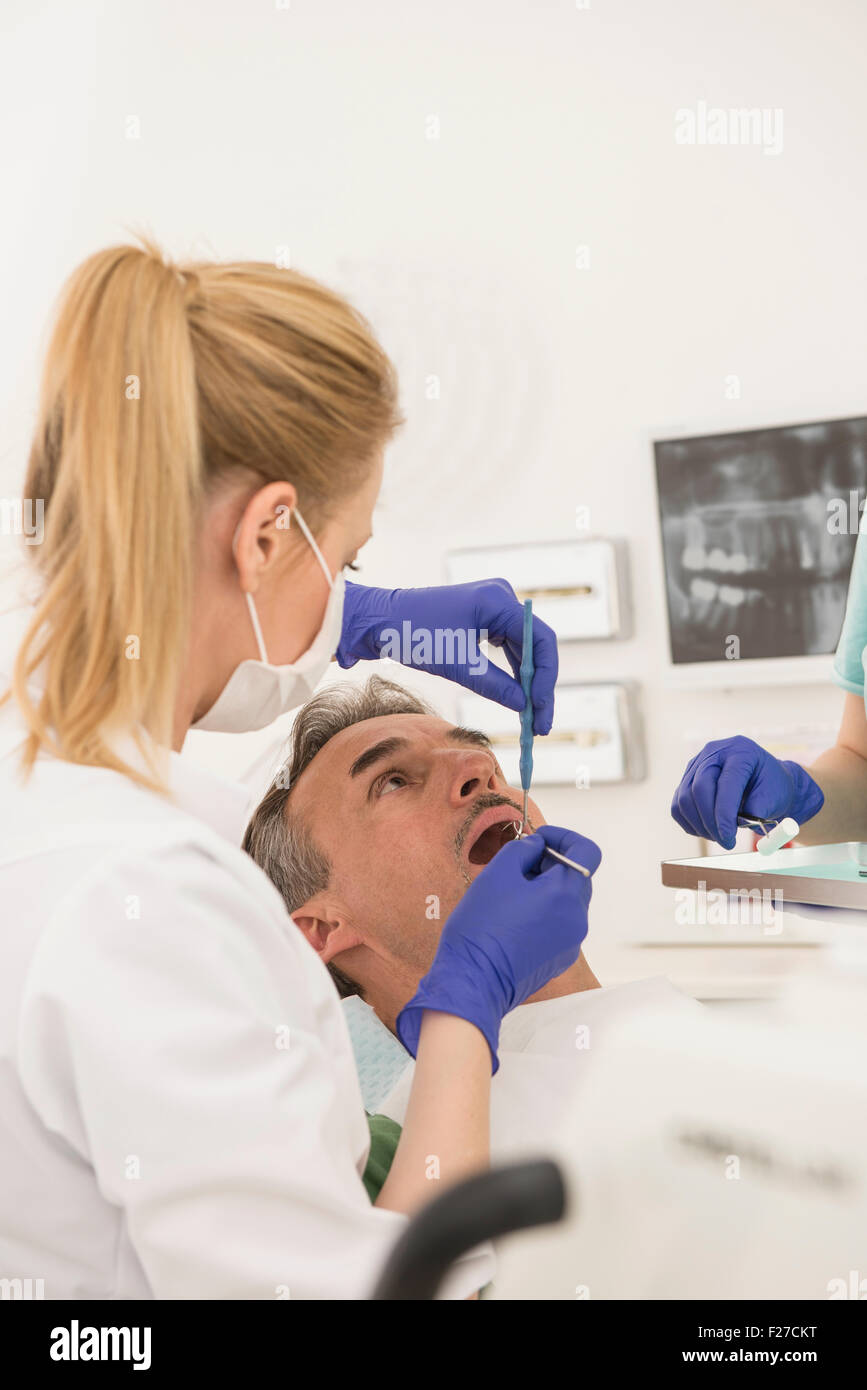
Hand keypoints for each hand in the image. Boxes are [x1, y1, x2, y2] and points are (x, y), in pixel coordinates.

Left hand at [336, 579, 558, 734]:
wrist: (379, 621)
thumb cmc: (414, 634)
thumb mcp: (457, 665)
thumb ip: (495, 684)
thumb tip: (524, 705)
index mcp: (498, 600)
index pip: (540, 640)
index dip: (546, 679)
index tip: (542, 709)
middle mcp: (501, 598)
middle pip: (536, 645)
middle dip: (539, 684)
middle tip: (540, 721)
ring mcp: (492, 607)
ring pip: (523, 649)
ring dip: (528, 681)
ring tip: (531, 716)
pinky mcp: (483, 618)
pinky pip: (508, 647)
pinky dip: (512, 672)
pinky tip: (517, 697)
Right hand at [396, 824, 600, 1071]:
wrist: (474, 982)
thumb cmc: (481, 928)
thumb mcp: (497, 873)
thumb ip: (522, 849)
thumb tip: (536, 847)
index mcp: (566, 894)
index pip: (587, 852)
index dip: (563, 837)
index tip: (538, 839)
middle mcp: (577, 919)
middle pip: (576, 878)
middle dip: (551, 864)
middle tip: (518, 865)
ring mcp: (571, 942)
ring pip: (566, 902)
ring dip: (546, 890)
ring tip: (511, 895)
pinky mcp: (560, 959)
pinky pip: (559, 925)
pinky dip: (544, 913)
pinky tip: (514, 920)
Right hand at [671, 735, 824, 849]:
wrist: (764, 782)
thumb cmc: (772, 788)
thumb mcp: (775, 796)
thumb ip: (757, 810)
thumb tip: (735, 824)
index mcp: (741, 751)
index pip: (726, 783)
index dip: (724, 813)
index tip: (728, 837)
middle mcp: (714, 752)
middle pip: (699, 788)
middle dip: (710, 822)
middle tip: (725, 842)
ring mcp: (697, 764)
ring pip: (685, 799)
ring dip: (699, 825)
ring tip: (719, 837)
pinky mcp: (686, 779)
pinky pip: (678, 806)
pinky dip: (690, 823)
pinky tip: (707, 830)